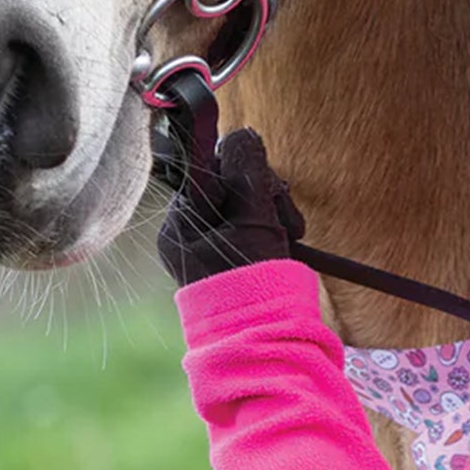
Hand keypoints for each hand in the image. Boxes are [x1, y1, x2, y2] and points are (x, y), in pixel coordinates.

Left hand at [157, 127, 305, 286]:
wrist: (265, 336)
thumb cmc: (255, 279)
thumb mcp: (254, 216)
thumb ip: (246, 168)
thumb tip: (240, 133)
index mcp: (182, 221)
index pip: (208, 165)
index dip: (238, 161)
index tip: (256, 160)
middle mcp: (186, 229)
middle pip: (229, 180)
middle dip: (264, 190)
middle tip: (283, 213)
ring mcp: (205, 242)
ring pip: (243, 197)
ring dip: (272, 207)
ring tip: (288, 232)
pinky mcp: (224, 252)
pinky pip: (246, 218)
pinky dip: (269, 222)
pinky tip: (283, 237)